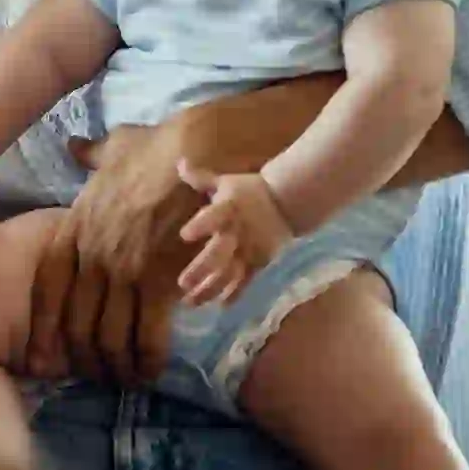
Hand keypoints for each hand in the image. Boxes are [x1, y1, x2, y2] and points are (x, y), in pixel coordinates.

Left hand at [26, 124, 203, 384]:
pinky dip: (149, 360)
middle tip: (96, 374)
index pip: (46, 288)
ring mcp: (122, 270)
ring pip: (109, 337)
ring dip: (117, 366)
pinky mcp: (158, 282)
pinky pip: (147, 335)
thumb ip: (91, 155)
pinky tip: (152, 369)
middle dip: (84, 357)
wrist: (198, 152)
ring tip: (127, 378)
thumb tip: (74, 146)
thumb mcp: (113, 148)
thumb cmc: (158, 148)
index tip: (46, 352)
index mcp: (73, 227)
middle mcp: (91, 254)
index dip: (44, 326)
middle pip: (75, 322)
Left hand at [175, 163, 294, 305]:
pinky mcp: (260, 262)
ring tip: (191, 302)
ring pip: (229, 273)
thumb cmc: (250, 191)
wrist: (289, 202)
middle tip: (182, 284)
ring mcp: (249, 250)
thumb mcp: (226, 182)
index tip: (184, 236)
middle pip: (219, 253)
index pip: (213, 217)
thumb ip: (201, 178)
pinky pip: (246, 281)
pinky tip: (220, 307)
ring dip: (211, 289)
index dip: (200, 226)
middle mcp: (237, 232)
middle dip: (201, 270)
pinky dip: (235, 294)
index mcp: (228, 209)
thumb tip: (179, 163)